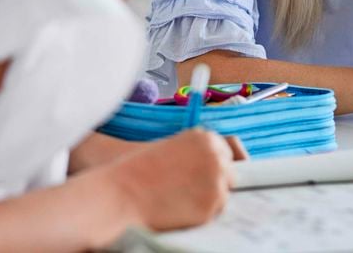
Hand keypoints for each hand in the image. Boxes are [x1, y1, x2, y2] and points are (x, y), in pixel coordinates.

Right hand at [109, 128, 236, 230]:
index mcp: (205, 138)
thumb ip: (200, 152)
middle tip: (188, 188)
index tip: (203, 173)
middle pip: (230, 174)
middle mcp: (215, 158)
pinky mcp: (211, 207)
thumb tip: (229, 163)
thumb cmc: (140, 169)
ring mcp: (216, 183)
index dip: (215, 165)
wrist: (122, 194)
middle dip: (215, 182)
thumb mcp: (172, 147)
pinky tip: (179, 209)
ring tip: (179, 198)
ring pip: (224, 195)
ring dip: (208, 199)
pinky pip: (215, 213)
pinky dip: (201, 214)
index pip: (228, 151)